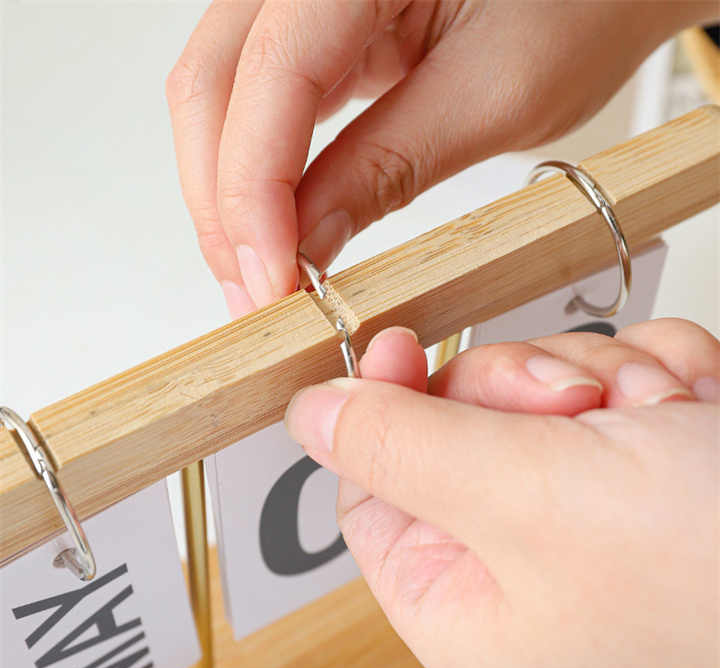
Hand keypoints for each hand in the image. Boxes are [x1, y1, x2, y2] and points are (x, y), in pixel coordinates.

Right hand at [166, 1, 715, 316]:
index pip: (269, 80)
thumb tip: (306, 244)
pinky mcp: (317, 30)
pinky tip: (276, 226)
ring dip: (230, 195)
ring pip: (220, 99)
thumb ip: (386, 167)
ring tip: (263, 275)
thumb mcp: (495, 96)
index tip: (271, 283)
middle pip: (212, 88)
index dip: (254, 196)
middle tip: (257, 295)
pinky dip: (258, 172)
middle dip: (225, 206)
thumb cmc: (585, 2)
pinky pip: (257, 102)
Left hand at [285, 318, 719, 667]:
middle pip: (453, 418)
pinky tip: (691, 408)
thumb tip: (308, 413)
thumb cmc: (709, 564)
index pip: (370, 483)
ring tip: (656, 415)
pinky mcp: (644, 452)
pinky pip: (607, 370)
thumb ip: (398, 445)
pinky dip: (651, 371)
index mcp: (459, 593)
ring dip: (593, 376)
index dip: (377, 407)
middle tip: (572, 406)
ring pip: (533, 383)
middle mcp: (515, 552)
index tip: (393, 340)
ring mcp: (583, 499)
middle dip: (513, 386)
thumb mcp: (519, 494)